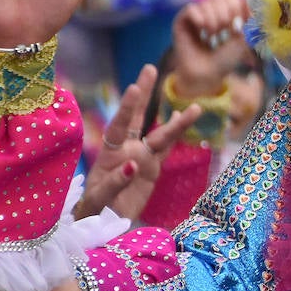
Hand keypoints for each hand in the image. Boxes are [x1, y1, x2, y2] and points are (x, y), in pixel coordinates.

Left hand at [74, 64, 201, 222]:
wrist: (104, 221)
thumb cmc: (95, 209)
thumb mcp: (99, 198)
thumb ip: (115, 181)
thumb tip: (133, 164)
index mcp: (110, 151)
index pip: (119, 125)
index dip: (126, 108)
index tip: (134, 89)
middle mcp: (127, 148)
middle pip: (138, 117)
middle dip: (144, 94)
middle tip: (150, 68)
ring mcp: (142, 157)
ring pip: (162, 135)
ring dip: (177, 122)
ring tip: (195, 107)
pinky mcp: (154, 169)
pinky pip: (167, 149)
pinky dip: (177, 136)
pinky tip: (186, 118)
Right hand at [170, 0, 250, 98]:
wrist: (208, 74)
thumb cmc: (226, 59)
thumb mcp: (244, 39)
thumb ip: (251, 21)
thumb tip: (254, 5)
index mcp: (226, 13)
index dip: (239, 7)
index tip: (239, 24)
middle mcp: (211, 11)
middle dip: (227, 14)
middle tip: (225, 30)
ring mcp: (196, 15)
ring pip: (207, 2)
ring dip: (214, 20)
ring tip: (213, 34)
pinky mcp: (182, 20)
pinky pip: (192, 8)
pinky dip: (201, 19)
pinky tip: (203, 30)